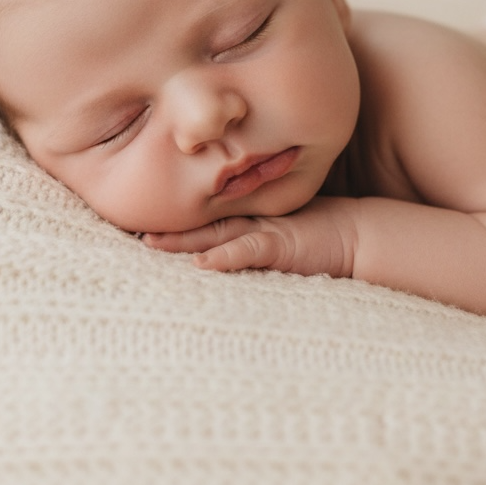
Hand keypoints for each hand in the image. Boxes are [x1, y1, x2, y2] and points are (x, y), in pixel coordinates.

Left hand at [143, 196, 353, 276]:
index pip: (201, 220)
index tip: (137, 220)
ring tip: (149, 244)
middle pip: (197, 225)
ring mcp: (262, 231)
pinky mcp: (278, 244)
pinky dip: (223, 257)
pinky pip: (246, 250)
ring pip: (213, 234)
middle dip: (163, 229)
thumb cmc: (319, 235)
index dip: (171, 221)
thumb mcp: (279, 234)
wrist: (358, 234)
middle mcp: (248, 222)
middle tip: (127, 229)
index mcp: (245, 220)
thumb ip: (252, 236)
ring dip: (182, 241)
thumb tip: (217, 248)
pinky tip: (201, 264)